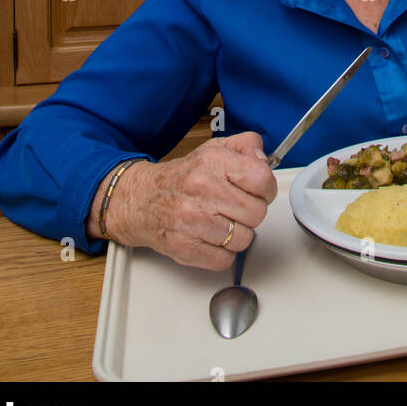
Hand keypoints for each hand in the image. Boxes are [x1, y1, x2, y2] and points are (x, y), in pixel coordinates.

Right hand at [88, 132, 276, 270]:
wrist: (140, 200)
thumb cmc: (181, 177)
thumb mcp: (213, 149)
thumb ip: (245, 146)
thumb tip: (264, 160)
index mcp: (212, 162)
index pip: (262, 179)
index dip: (266, 187)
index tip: (258, 190)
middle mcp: (202, 189)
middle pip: (257, 212)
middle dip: (250, 211)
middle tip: (235, 207)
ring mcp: (193, 220)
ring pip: (244, 239)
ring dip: (237, 234)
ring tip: (221, 222)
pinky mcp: (185, 248)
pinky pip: (225, 259)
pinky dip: (222, 252)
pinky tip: (211, 237)